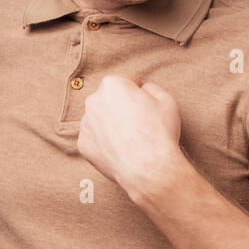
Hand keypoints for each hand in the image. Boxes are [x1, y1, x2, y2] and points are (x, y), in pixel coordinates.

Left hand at [77, 76, 184, 196]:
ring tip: (130, 138)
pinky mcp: (83, 144)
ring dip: (111, 124)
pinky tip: (120, 149)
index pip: (126, 82)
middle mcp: (93, 101)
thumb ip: (151, 88)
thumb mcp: (166, 99)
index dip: (138, 92)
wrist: (148, 166)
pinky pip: (95, 139)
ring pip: (100, 119)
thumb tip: (142, 90)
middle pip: (109, 100)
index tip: (145, 104)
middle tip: (138, 122)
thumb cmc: (158, 131)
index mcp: (112, 85)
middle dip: (121, 107)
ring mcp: (85, 124)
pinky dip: (104, 143)